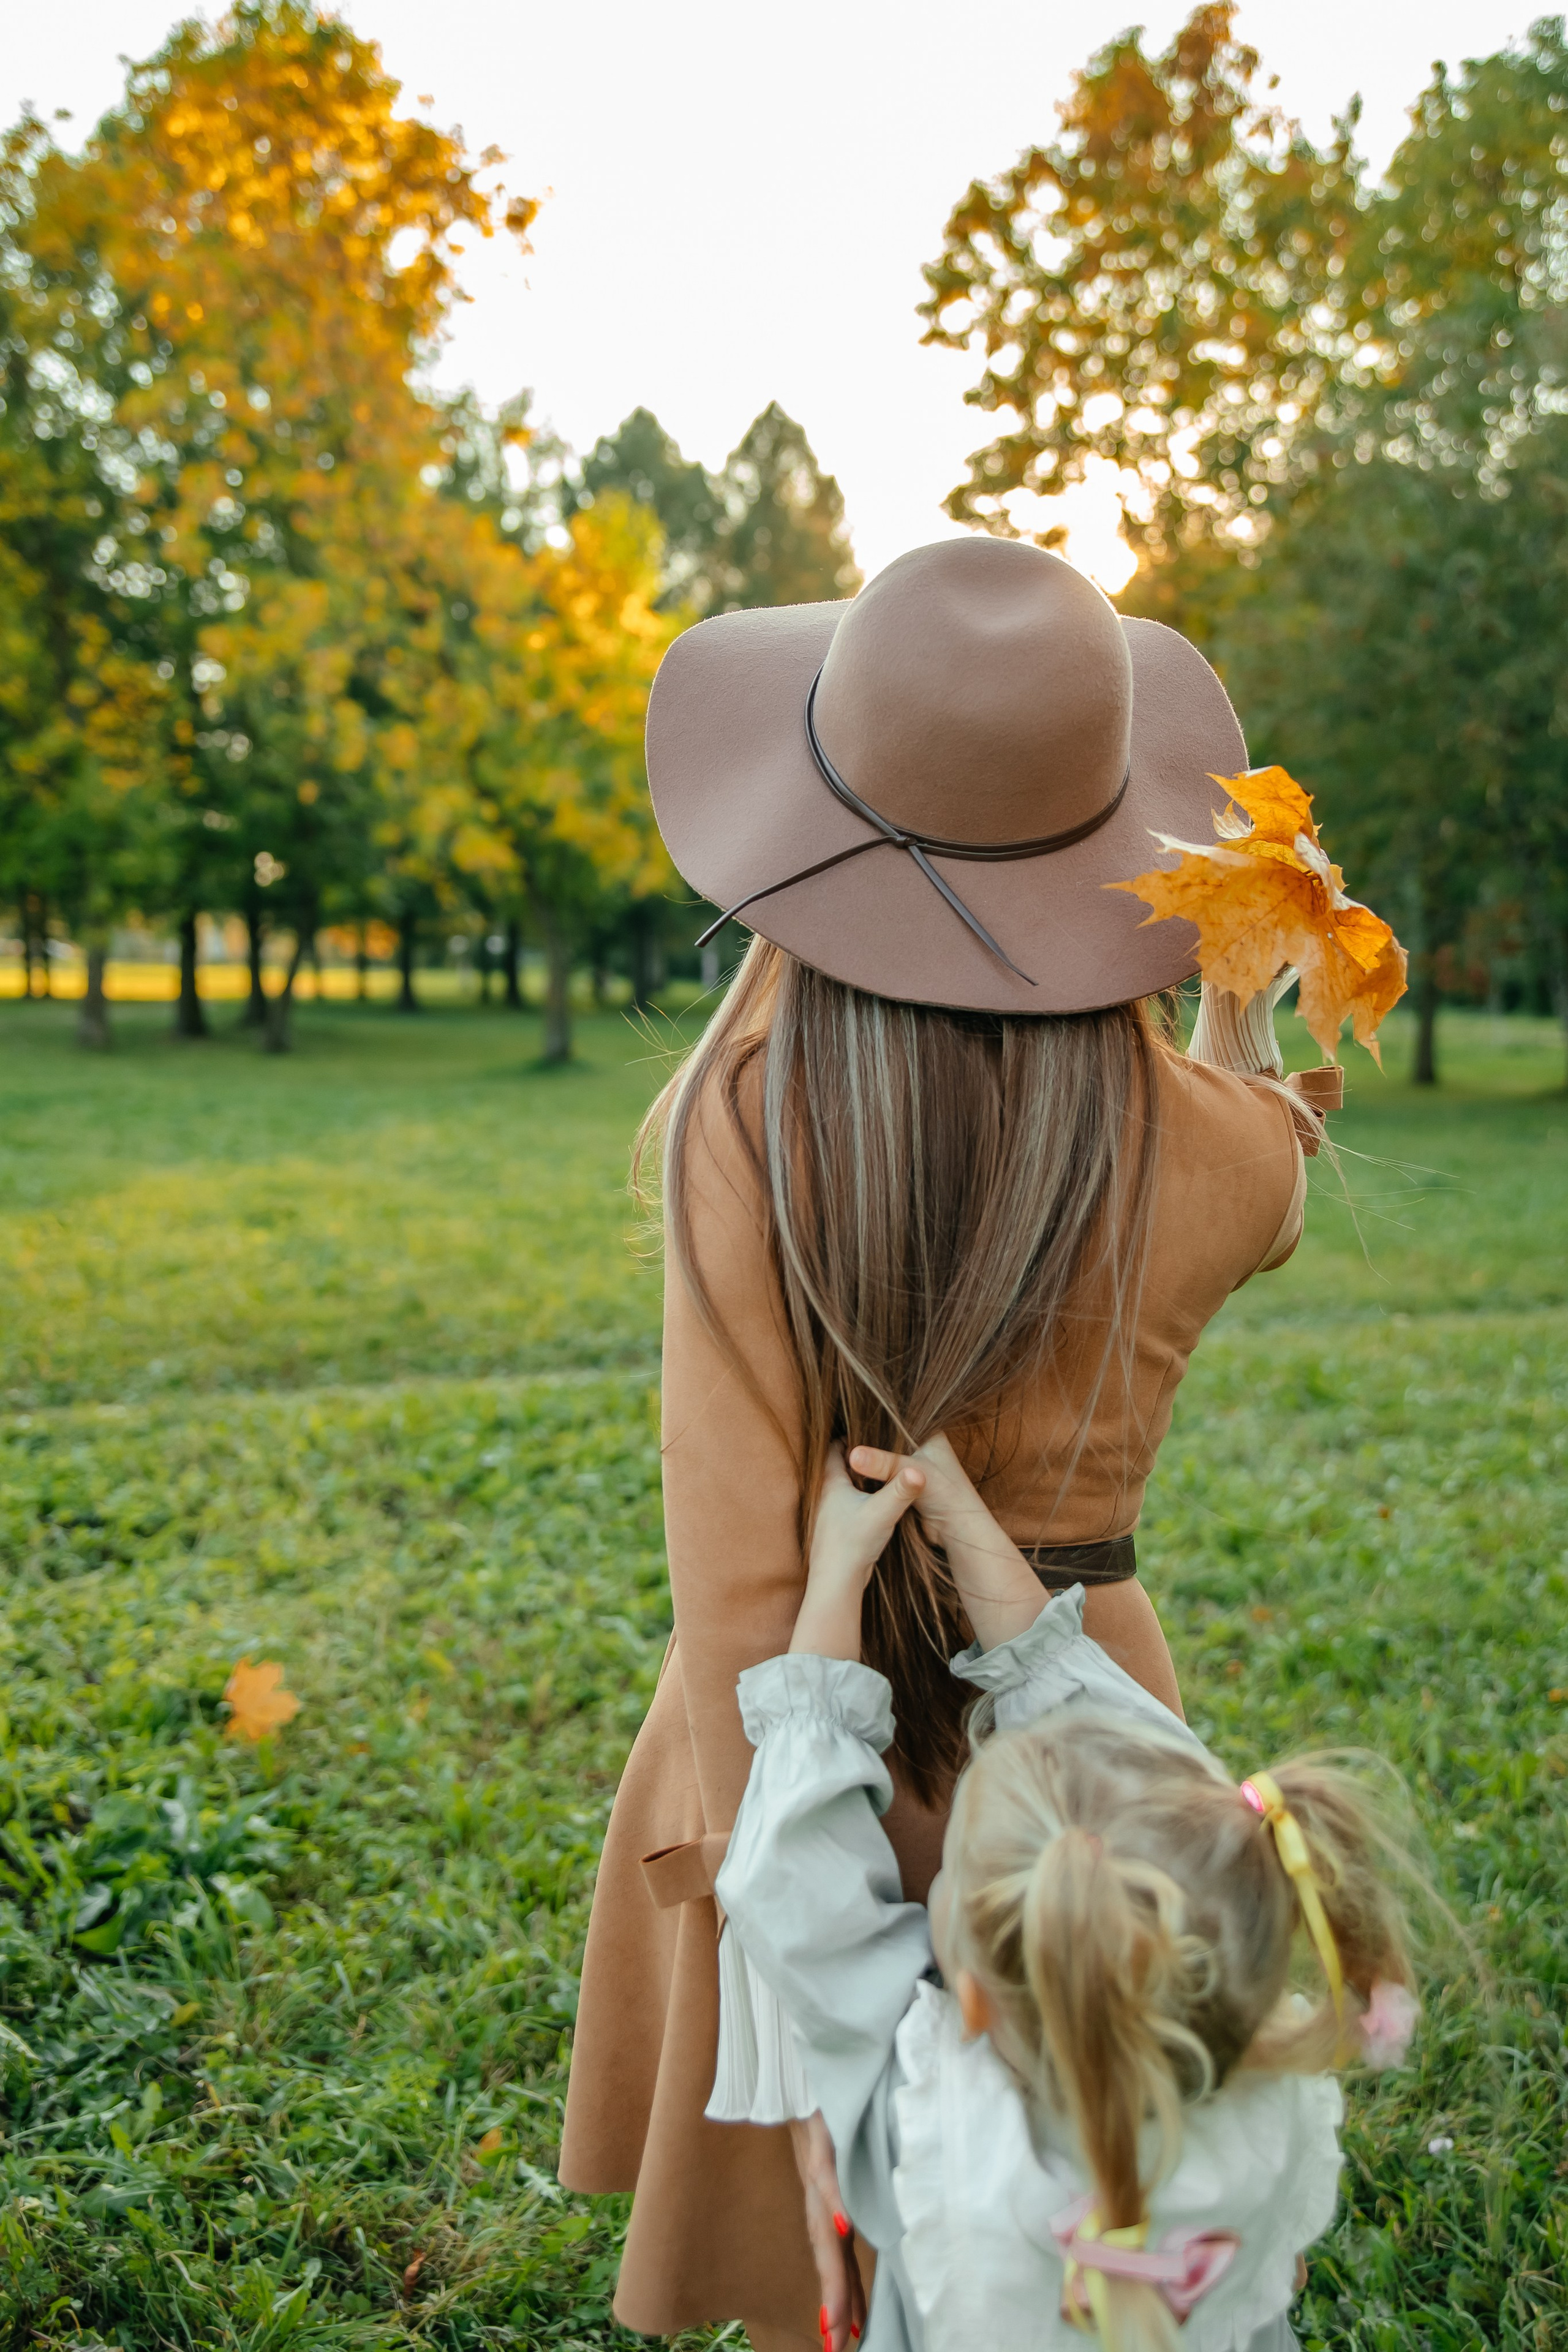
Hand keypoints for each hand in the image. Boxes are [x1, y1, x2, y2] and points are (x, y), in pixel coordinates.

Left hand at [789, 2110, 864, 2351]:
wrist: (809, 2042)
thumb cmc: (832, 2091)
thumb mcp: (848, 2138)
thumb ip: (858, 2173)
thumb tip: (878, 2207)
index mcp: (826, 2189)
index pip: (838, 2250)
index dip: (844, 2292)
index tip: (847, 2334)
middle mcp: (818, 2181)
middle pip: (827, 2249)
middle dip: (834, 2301)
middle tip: (837, 2345)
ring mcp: (818, 2156)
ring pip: (824, 2222)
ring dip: (831, 2271)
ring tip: (836, 2317)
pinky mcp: (822, 2128)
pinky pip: (829, 2167)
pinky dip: (835, 2198)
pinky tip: (843, 2227)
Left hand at [790, 1443, 924, 1659]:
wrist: (836, 1583)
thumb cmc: (853, 1544)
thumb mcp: (883, 1513)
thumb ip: (901, 1490)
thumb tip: (921, 1471)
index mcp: (831, 1484)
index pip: (834, 1449)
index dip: (848, 1435)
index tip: (865, 1425)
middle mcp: (825, 1497)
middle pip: (837, 1467)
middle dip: (855, 1456)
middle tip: (875, 1444)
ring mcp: (829, 1516)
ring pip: (842, 1489)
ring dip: (857, 1480)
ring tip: (878, 1471)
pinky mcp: (836, 1533)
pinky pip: (847, 1507)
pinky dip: (858, 1500)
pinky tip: (873, 1504)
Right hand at [846, 1433, 1044, 1651]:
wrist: (959, 1530)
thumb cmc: (947, 1495)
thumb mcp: (911, 1473)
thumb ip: (882, 1463)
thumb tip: (851, 1455)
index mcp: (928, 1432)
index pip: (896, 1416)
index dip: (874, 1416)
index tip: (848, 1415)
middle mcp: (921, 1446)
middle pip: (886, 1438)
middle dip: (867, 1440)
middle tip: (840, 1437)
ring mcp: (913, 1467)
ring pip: (884, 1459)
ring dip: (868, 1461)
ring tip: (840, 1452)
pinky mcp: (907, 1486)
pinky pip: (884, 1477)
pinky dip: (871, 1476)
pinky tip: (852, 1474)